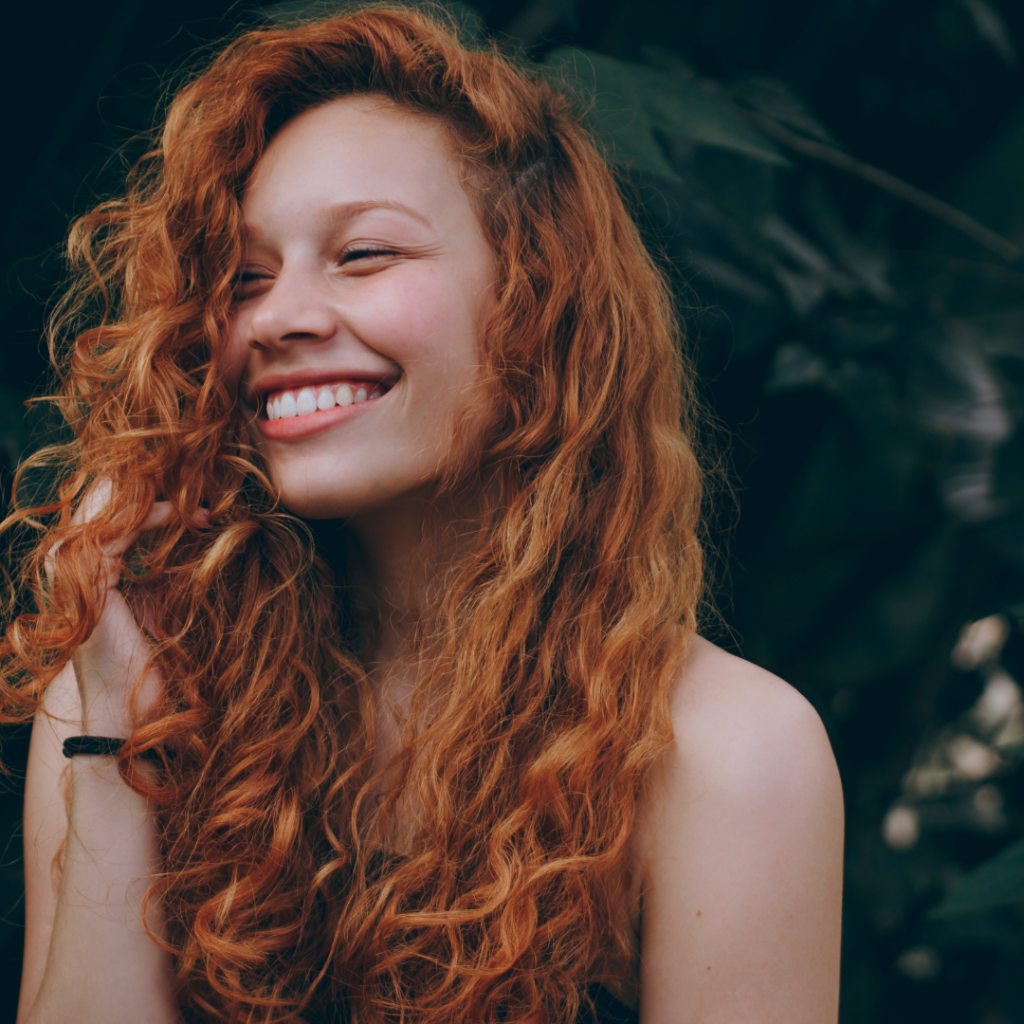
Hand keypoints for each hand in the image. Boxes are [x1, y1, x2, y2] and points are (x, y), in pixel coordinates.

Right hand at [53, 481, 201, 734]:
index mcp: (86, 566)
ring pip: (108, 505)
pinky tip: (187, 516)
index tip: (202, 500)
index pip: (113, 508)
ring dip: (158, 494)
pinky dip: (155, 516)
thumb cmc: (151, 663)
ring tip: (198, 494)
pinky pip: (118, 530)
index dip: (157, 494)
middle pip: (105, 497)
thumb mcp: (159, 601)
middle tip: (200, 480)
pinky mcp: (88, 583)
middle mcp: (71, 564)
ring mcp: (73, 572)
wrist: (132, 711)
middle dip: (154, 483)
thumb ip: (162, 566)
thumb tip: (198, 531)